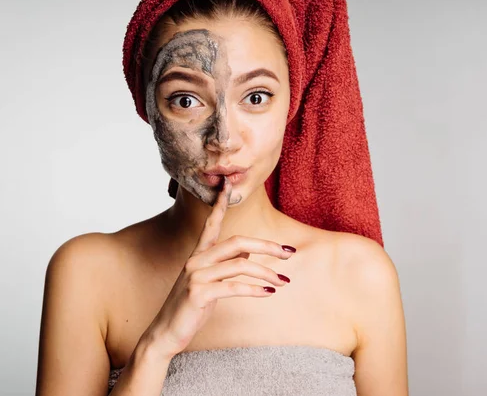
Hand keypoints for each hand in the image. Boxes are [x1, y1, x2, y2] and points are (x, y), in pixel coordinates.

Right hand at [142, 177, 293, 359]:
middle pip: (237, 242)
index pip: (211, 223)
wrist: (166, 333)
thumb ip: (226, 264)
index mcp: (198, 254)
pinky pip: (234, 287)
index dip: (220, 203)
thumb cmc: (190, 307)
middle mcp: (196, 260)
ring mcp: (196, 276)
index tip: (227, 184)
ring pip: (240, 265)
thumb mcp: (210, 282)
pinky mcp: (198, 293)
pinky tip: (268, 293)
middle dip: (267, 246)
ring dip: (267, 273)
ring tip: (283, 282)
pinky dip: (255, 290)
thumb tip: (248, 250)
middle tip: (289, 253)